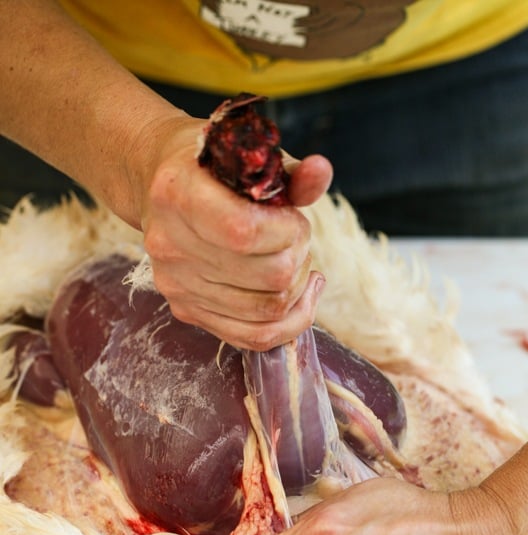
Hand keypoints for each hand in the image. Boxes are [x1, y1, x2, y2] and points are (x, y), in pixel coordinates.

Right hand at [138, 116, 332, 348]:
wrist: (161, 188)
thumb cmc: (214, 168)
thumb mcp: (250, 157)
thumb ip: (290, 172)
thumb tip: (322, 172)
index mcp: (178, 193)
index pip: (245, 233)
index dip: (288, 232)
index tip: (295, 220)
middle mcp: (170, 245)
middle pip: (268, 277)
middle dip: (299, 257)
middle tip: (297, 239)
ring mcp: (177, 284)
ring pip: (267, 311)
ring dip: (297, 287)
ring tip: (295, 261)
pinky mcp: (187, 311)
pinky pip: (253, 338)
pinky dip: (291, 321)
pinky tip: (301, 294)